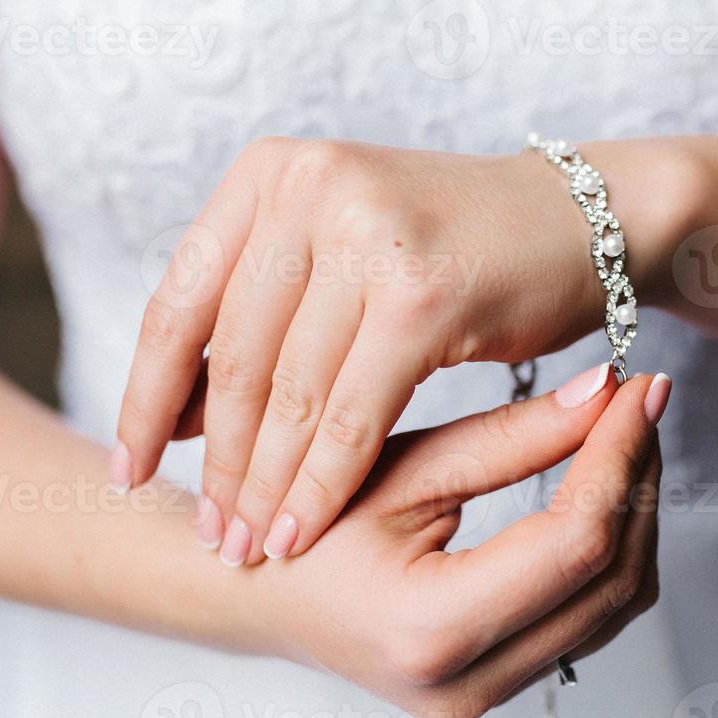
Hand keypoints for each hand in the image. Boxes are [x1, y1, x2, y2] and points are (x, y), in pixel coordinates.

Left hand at [114, 137, 603, 564]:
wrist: (587, 218)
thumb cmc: (459, 246)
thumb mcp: (342, 249)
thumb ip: (264, 312)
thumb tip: (183, 415)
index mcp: (272, 172)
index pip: (181, 302)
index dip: (146, 397)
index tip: (130, 471)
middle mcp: (309, 188)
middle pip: (233, 356)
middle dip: (215, 460)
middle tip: (208, 531)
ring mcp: (367, 235)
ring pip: (290, 392)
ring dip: (263, 483)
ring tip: (249, 545)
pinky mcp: (421, 294)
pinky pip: (352, 414)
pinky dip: (322, 483)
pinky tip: (302, 529)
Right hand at [259, 369, 668, 717]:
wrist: (251, 591)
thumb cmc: (301, 522)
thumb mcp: (402, 466)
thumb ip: (511, 437)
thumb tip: (603, 394)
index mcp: (430, 629)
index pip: (574, 543)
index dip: (618, 459)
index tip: (637, 392)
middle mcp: (466, 683)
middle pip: (611, 580)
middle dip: (637, 481)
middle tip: (640, 401)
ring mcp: (484, 695)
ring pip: (612, 606)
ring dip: (631, 516)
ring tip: (623, 436)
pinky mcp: (495, 684)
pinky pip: (586, 620)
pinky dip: (605, 550)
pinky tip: (597, 487)